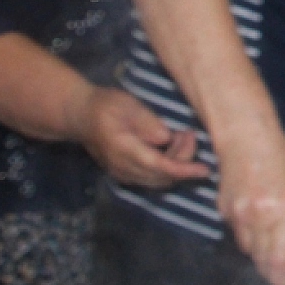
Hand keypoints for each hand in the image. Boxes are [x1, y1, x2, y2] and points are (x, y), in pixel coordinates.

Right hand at [71, 86, 209, 188]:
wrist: (79, 116)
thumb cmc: (105, 106)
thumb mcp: (127, 104)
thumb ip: (147, 121)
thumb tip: (165, 138)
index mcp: (123, 149)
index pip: (159, 166)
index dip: (184, 170)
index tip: (205, 170)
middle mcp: (123, 168)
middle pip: (163, 176)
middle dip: (184, 159)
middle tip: (188, 133)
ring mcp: (123, 174)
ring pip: (159, 180)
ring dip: (177, 162)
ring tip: (181, 136)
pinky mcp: (125, 175)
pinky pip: (153, 178)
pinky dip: (168, 167)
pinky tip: (170, 146)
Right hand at [215, 129, 284, 284]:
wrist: (244, 138)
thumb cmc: (281, 158)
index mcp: (282, 211)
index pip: (278, 258)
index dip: (281, 277)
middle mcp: (257, 218)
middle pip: (261, 260)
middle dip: (272, 268)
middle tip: (282, 266)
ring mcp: (237, 216)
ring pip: (248, 250)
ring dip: (260, 252)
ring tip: (271, 237)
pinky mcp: (223, 211)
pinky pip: (237, 234)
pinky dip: (248, 235)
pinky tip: (256, 219)